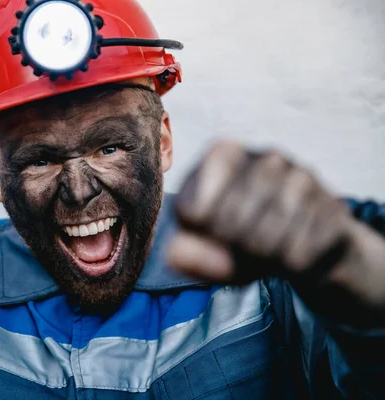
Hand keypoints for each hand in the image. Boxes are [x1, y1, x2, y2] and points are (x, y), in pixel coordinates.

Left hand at [168, 140, 384, 323]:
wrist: (305, 248)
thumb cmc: (241, 241)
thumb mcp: (208, 249)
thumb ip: (186, 253)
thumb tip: (175, 255)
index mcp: (223, 153)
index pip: (192, 209)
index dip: (198, 234)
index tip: (208, 229)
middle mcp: (264, 157)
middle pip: (229, 225)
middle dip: (231, 249)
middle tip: (242, 246)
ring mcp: (303, 177)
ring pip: (264, 240)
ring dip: (260, 260)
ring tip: (267, 250)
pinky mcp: (332, 206)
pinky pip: (296, 254)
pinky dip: (287, 266)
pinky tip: (293, 252)